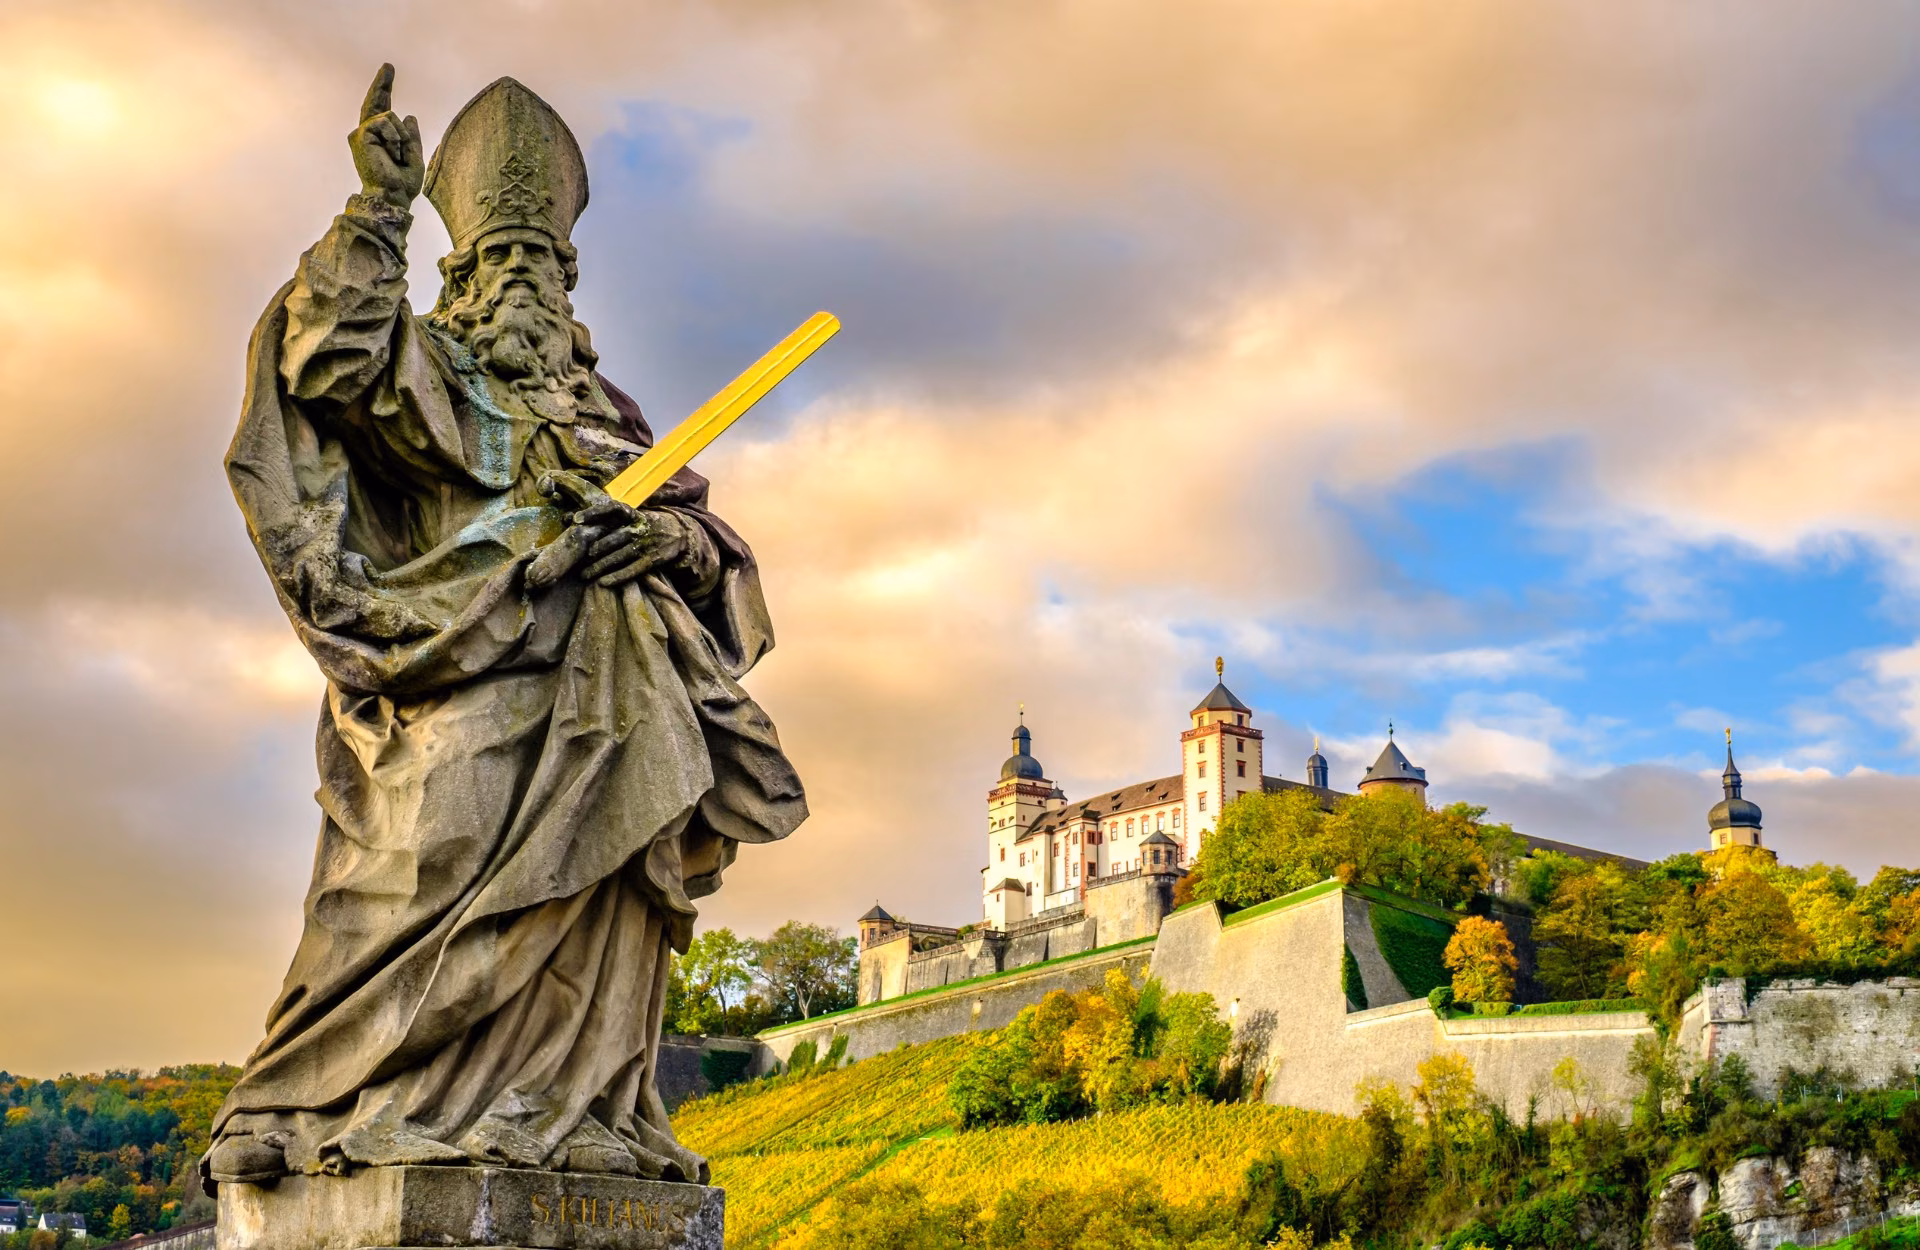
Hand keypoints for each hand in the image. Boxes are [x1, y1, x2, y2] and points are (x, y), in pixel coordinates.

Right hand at [349, 64, 423, 210]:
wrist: (393, 195)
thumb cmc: (403, 182)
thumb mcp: (414, 155)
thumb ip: (411, 136)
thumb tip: (408, 115)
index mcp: (379, 138)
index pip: (382, 109)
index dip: (384, 89)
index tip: (387, 71)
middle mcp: (366, 133)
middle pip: (375, 102)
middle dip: (383, 83)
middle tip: (389, 65)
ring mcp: (361, 133)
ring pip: (390, 115)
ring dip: (401, 137)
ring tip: (398, 156)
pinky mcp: (361, 134)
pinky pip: (385, 122)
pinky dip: (395, 138)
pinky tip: (393, 154)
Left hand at [582, 511, 718, 589]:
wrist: (679, 532)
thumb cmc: (646, 524)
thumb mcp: (633, 516)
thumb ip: (611, 519)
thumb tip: (573, 519)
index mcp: (632, 514)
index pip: (611, 508)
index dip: (593, 513)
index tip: (575, 519)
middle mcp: (638, 527)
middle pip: (612, 538)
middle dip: (594, 549)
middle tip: (578, 559)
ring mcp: (646, 544)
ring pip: (620, 556)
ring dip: (601, 566)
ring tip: (585, 575)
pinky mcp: (652, 559)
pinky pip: (632, 570)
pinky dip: (618, 577)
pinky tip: (604, 583)